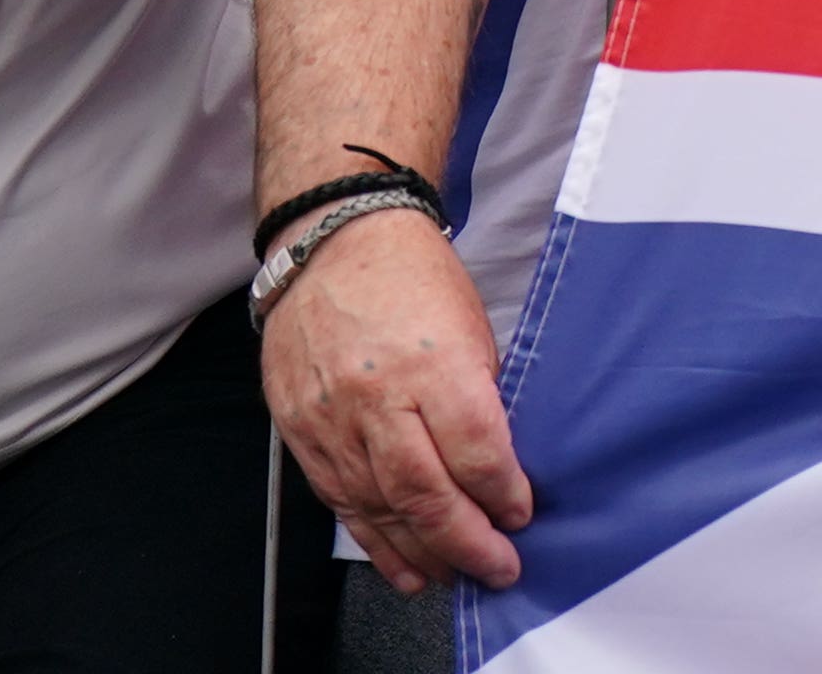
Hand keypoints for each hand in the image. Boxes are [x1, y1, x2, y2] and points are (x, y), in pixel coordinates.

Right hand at [263, 214, 527, 593]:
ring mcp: (332, 420)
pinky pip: (339, 501)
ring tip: (454, 576)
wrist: (333, 245)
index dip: (500, 493)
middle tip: (498, 568)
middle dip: (466, 541)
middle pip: (424, 492)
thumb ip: (479, 395)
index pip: (474, 449)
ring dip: (421, 551)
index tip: (521, 517)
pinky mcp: (300, 433)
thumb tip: (498, 463)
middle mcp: (377, 398)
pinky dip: (373, 538)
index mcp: (432, 364)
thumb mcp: (471, 325)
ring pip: (378, 507)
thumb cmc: (413, 278)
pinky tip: (402, 565)